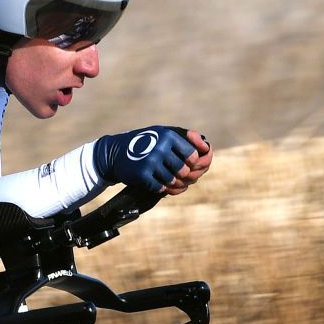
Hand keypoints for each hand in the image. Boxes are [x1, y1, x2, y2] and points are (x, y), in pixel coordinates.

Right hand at [94, 126, 211, 193]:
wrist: (115, 154)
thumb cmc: (145, 142)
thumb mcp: (163, 134)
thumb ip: (186, 139)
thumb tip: (208, 149)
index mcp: (168, 136)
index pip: (192, 156)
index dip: (193, 163)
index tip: (187, 164)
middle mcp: (160, 148)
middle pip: (184, 171)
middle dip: (182, 176)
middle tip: (178, 176)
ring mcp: (150, 162)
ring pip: (173, 181)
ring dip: (172, 184)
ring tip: (169, 181)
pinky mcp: (142, 175)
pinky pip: (160, 188)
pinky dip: (160, 189)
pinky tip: (156, 184)